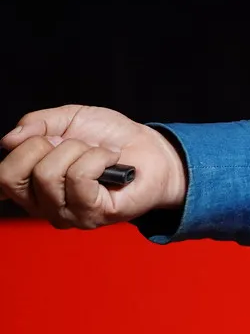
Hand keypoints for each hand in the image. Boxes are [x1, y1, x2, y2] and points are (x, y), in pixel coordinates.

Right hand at [0, 105, 187, 228]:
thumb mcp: (69, 119)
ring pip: (47, 174)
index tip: (50, 140)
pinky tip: (111, 161)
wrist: (151, 149)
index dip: (22, 148)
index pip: (1, 177)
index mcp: (30, 186)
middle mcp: (42, 205)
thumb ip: (36, 124)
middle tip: (73, 144)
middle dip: (43, 146)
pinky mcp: (93, 214)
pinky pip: (79, 178)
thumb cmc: (109, 138)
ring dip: (78, 150)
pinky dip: (98, 158)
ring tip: (98, 153)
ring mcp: (66, 214)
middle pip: (12, 177)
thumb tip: (8, 140)